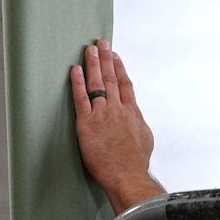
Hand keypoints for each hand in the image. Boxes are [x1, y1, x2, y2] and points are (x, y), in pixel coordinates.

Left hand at [70, 41, 158, 211]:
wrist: (127, 176)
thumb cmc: (135, 163)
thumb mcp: (144, 138)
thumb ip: (138, 124)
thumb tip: (135, 120)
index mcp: (132, 113)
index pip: (125, 84)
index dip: (119, 68)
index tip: (115, 56)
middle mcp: (117, 109)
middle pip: (111, 78)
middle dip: (106, 58)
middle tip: (101, 43)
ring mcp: (102, 115)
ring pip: (97, 83)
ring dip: (93, 64)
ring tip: (90, 49)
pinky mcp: (87, 124)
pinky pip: (80, 98)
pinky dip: (78, 82)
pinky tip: (75, 70)